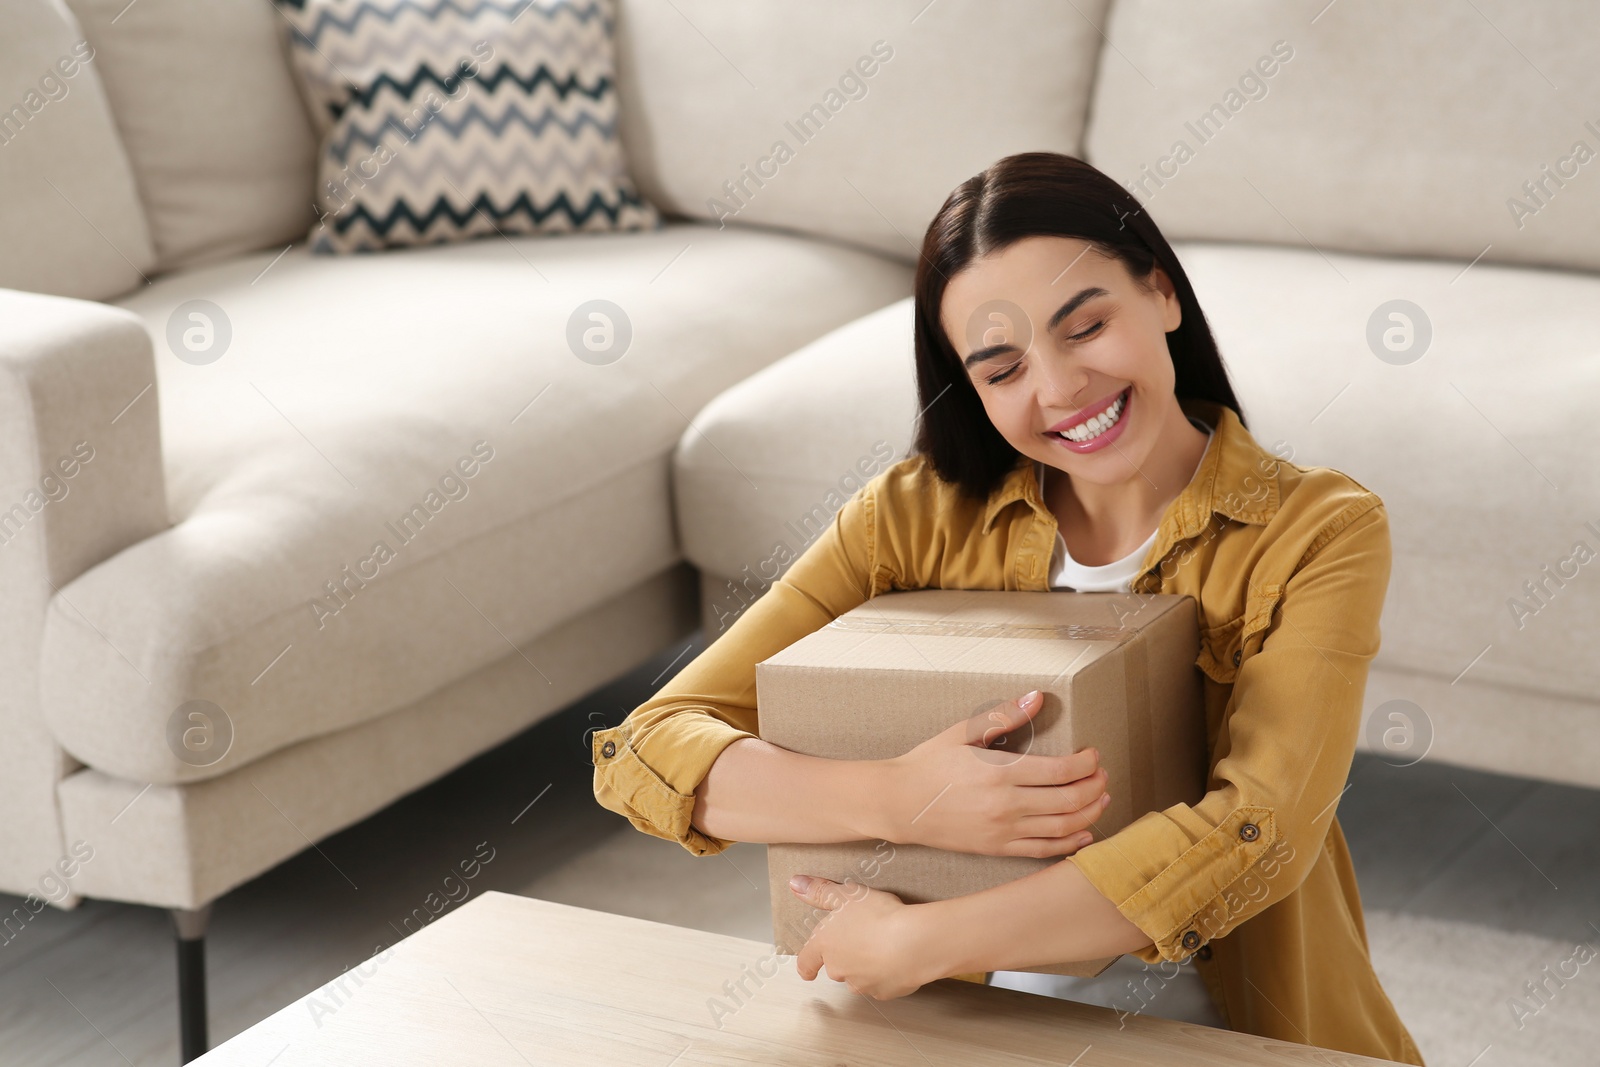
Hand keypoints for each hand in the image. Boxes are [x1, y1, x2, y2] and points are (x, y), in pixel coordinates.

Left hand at [789, 874, 937, 999]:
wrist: (913, 943)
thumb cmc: (879, 917)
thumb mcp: (847, 894)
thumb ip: (820, 891)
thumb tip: (796, 884)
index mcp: (826, 946)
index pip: (806, 962)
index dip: (806, 966)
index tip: (807, 971)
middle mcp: (839, 969)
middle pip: (836, 968)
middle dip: (847, 956)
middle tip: (864, 936)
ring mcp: (862, 984)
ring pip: (859, 977)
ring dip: (867, 966)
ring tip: (885, 944)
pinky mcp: (884, 993)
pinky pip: (882, 984)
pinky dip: (887, 974)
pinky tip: (899, 957)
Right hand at [880, 689, 1109, 857]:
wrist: (899, 804)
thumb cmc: (928, 764)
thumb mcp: (961, 733)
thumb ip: (1002, 716)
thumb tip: (1036, 697)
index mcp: (999, 772)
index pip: (1060, 770)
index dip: (1086, 763)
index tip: (1093, 755)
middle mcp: (1006, 805)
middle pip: (1069, 800)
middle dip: (1095, 787)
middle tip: (1102, 775)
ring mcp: (1003, 831)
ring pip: (1063, 827)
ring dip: (1090, 813)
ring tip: (1101, 798)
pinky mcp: (997, 848)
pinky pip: (1043, 850)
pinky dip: (1070, 844)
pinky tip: (1083, 833)